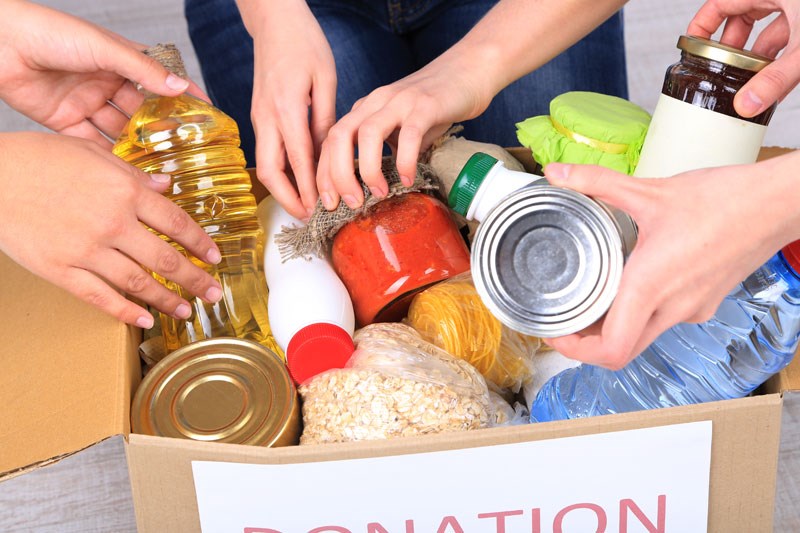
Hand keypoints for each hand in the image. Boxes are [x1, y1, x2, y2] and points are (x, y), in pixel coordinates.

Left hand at [0, 0, 205, 146]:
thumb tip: (181, 86)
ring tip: (159, 165)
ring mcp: (86, 102)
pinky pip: (92, 143)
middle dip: (161, 129)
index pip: (159, 80)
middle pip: (141, 111)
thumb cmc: (51, 32)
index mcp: (120, 60)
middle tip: (183, 150)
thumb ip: (143, 70)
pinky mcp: (65, 120)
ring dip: (136, 146)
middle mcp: (106, 82)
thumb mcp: (104, 48)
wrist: (0, 43)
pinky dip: (108, 156)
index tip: (206, 114)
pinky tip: (125, 171)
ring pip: (119, 130)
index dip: (182, 96)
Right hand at [0, 132, 223, 327]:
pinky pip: (100, 297)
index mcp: (125, 191)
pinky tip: (144, 320)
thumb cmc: (37, 159)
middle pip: (166, 258)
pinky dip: (125, 312)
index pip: (177, 223)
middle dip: (196, 279)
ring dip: (168, 300)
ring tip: (187, 310)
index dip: (201, 244)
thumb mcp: (93, 154)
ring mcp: (87, 250)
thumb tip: (166, 186)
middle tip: (214, 293)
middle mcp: (113, 223)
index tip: (214, 257)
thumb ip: (134, 173)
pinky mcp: (61, 270)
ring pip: (139, 282)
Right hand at [241, 1, 335, 219]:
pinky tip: (298, 181)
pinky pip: (267, 151)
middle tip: (309, 217)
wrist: (273, 21)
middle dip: (288, 199)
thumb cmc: (304, 43)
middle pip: (271, 171)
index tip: (320, 209)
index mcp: (286, 108)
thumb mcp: (324, 79)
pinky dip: (281, 172)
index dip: (308, 189)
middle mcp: (266, 117)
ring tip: (305, 206)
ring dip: (283, 189)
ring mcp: (259, 117)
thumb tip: (329, 154)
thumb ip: (326, 119)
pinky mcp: (259, 116)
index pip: (298, 160)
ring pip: (265, 164)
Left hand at [315, 55, 490, 209]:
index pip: (331, 141)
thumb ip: (387, 154)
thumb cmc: (433, 106)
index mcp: (364, 110)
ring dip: (368, 170)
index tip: (328, 203)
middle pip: (339, 136)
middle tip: (350, 203)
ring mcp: (400, 102)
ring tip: (380, 193)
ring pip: (368, 134)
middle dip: (338, 175)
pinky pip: (409, 134)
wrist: (468, 72)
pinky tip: (408, 178)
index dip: (324, 174)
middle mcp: (376, 102)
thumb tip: (375, 191)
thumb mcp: (401, 131)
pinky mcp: (426, 105)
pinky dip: (405, 160)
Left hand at [541, 154, 799, 368]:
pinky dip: (640, 312)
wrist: (779, 204)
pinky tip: (631, 282)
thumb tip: (557, 173)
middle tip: (564, 319)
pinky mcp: (705, 303)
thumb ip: (597, 182)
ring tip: (589, 299)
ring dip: (613, 327)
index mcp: (652, 286)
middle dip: (588, 342)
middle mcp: (673, 307)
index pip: (612, 350)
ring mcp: (693, 309)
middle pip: (622, 351)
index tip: (555, 332)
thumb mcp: (650, 190)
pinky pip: (664, 320)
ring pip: (643, 336)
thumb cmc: (723, 199)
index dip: (576, 351)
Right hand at [688, 0, 799, 116]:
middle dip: (730, 48)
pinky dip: (780, 56)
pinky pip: (788, 35)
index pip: (721, 3)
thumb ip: (776, 78)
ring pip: (766, 29)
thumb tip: (746, 104)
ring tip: (747, 80)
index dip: (701, 25)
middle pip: (742, 19)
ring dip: (756, 56)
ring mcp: (797, 7)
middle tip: (721, 70)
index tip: (692, 46)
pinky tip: (776, 79)